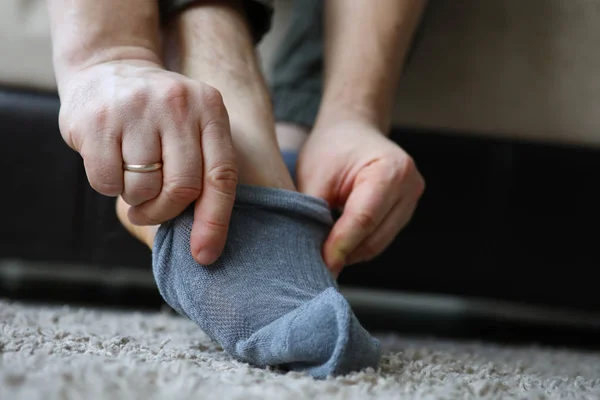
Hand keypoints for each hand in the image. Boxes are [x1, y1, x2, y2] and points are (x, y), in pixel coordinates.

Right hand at [58, 60, 237, 263]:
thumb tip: (205, 243)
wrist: (108, 68)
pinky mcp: (96, 120)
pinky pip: (106, 183)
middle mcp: (177, 103)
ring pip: (143, 189)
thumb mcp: (193, 126)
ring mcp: (135, 109)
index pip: (221, 175)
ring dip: (137, 198)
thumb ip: (205, 169)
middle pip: (182, 188)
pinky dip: (109, 186)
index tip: (205, 255)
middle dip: (165, 211)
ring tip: (132, 176)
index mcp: (209, 108)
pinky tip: (110, 163)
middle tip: (151, 209)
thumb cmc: (160, 116)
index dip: (215, 221)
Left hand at [297, 117, 424, 276]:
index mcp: (390, 170)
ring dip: (351, 252)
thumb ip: (313, 213)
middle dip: (345, 252)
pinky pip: (381, 237)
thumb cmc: (333, 147)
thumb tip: (309, 252)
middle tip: (316, 264)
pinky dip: (359, 245)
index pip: (364, 219)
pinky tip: (339, 244)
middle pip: (374, 236)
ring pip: (378, 242)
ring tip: (324, 253)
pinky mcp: (406, 210)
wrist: (352, 129)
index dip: (340, 245)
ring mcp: (412, 199)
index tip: (322, 264)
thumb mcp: (315, 176)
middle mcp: (409, 185)